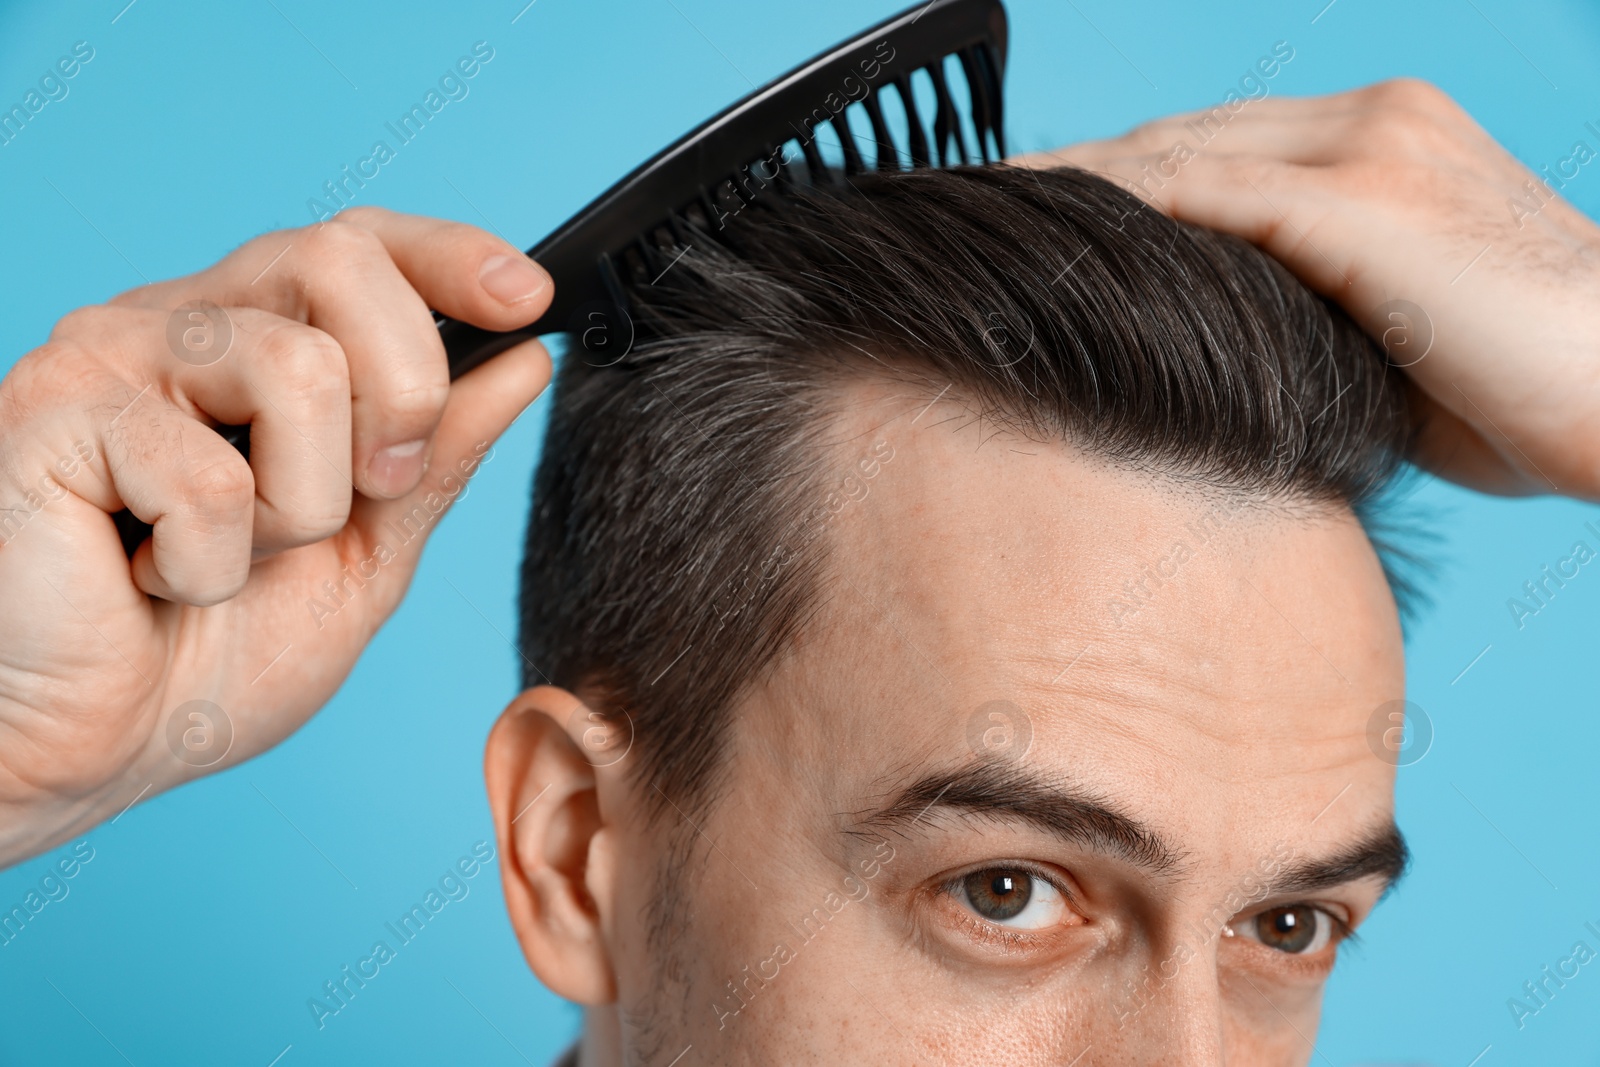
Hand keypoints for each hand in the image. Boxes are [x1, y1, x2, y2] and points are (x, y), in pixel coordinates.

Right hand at [0, 208, 553, 867]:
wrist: (88, 750)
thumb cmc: (208, 654)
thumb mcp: (366, 553)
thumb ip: (438, 456)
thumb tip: (525, 360)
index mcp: (254, 343)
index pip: (358, 244)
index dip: (450, 256)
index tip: (528, 297)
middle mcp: (180, 324)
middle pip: (338, 260)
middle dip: (403, 391)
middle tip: (373, 491)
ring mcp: (108, 354)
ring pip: (297, 369)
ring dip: (299, 508)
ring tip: (228, 557)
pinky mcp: (51, 409)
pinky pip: (209, 474)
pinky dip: (209, 564)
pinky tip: (149, 578)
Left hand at [1017, 78, 1599, 499]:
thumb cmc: (1532, 394)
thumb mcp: (1393, 342)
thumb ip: (1307, 317)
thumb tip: (1217, 358)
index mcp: (1383, 143)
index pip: (1214, 149)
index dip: (1119, 179)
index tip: (1040, 215)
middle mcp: (1372, 122)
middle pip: (1180, 137)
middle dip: (1078, 174)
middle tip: (984, 206)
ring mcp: (1370, 148)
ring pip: (1177, 151)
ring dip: (1074, 183)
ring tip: (985, 212)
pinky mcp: (1363, 198)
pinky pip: (1203, 191)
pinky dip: (1118, 204)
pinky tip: (1048, 227)